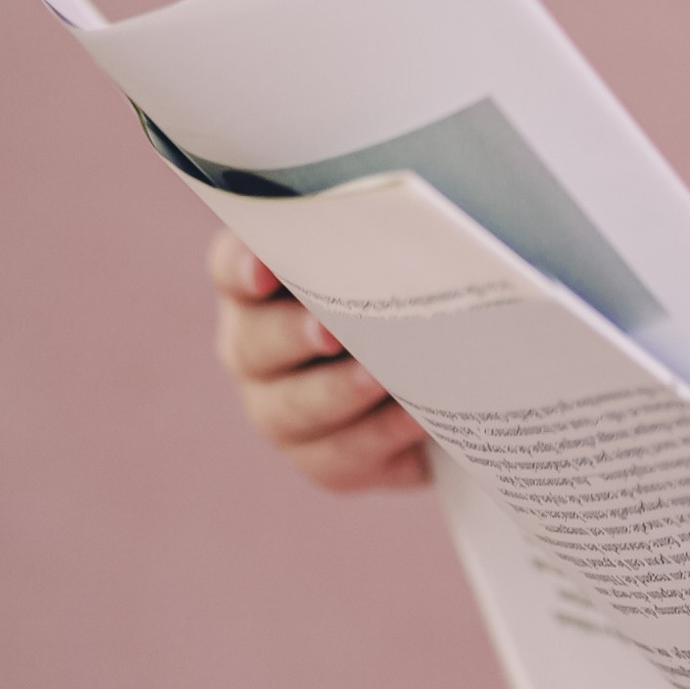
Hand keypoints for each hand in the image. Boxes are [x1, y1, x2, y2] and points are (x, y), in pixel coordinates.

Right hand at [206, 224, 431, 493]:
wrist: (458, 374)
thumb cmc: (420, 295)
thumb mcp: (408, 260)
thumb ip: (389, 241)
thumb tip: (409, 229)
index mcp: (263, 283)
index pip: (231, 266)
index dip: (242, 266)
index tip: (264, 269)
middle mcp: (255, 347)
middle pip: (254, 342)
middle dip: (292, 335)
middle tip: (329, 330)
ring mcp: (280, 408)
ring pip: (289, 409)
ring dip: (335, 393)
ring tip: (380, 379)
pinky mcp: (323, 459)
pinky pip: (338, 456)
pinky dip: (377, 436)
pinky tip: (415, 419)